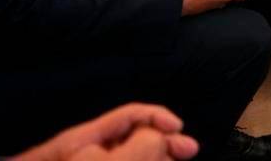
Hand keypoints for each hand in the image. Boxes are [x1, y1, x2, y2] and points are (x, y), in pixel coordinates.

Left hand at [14, 103, 198, 160]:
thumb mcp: (101, 160)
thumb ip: (138, 146)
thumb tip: (163, 136)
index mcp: (84, 139)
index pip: (131, 114)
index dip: (160, 119)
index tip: (182, 135)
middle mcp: (82, 152)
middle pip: (132, 137)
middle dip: (162, 142)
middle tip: (187, 153)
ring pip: (124, 154)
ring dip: (151, 155)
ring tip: (169, 160)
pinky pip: (113, 160)